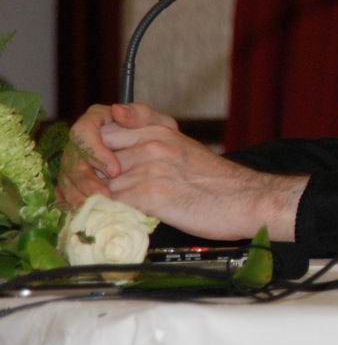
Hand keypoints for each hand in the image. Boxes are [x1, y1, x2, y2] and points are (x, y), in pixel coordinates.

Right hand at [56, 102, 154, 208]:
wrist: (165, 162)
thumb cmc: (162, 140)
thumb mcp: (160, 124)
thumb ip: (140, 114)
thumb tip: (116, 109)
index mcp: (98, 120)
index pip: (84, 130)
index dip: (94, 151)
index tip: (115, 170)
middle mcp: (82, 139)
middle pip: (72, 157)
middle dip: (87, 179)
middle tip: (104, 195)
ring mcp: (75, 159)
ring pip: (66, 176)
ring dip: (79, 193)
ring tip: (96, 207)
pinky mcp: (74, 179)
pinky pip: (66, 191)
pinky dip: (75, 201)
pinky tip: (87, 212)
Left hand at [100, 119, 303, 241]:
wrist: (247, 200)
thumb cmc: (218, 182)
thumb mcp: (184, 147)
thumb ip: (150, 139)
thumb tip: (116, 150)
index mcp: (159, 129)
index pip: (102, 125)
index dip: (89, 145)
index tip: (91, 164)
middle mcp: (150, 143)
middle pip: (92, 151)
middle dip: (83, 171)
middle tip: (88, 190)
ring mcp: (148, 167)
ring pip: (96, 180)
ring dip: (90, 196)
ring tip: (98, 208)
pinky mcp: (149, 194)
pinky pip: (108, 202)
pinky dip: (104, 212)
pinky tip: (112, 218)